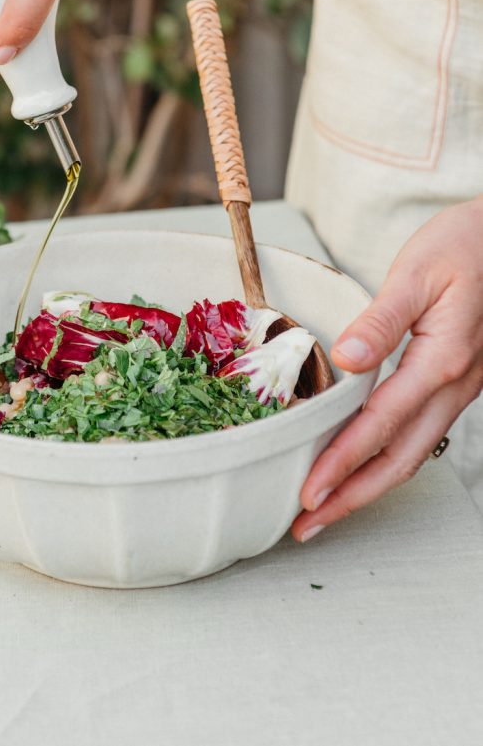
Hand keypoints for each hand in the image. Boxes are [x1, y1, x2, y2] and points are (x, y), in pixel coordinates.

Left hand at [292, 197, 482, 541]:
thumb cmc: (463, 245)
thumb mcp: (417, 273)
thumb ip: (381, 320)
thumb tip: (345, 359)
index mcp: (441, 360)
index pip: (380, 425)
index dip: (342, 463)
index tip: (308, 493)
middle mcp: (454, 384)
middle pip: (399, 458)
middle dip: (352, 496)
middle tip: (307, 527)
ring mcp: (459, 387)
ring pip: (413, 452)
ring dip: (369, 486)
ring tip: (329, 509)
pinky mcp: (455, 380)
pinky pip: (421, 432)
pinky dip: (389, 458)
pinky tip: (364, 465)